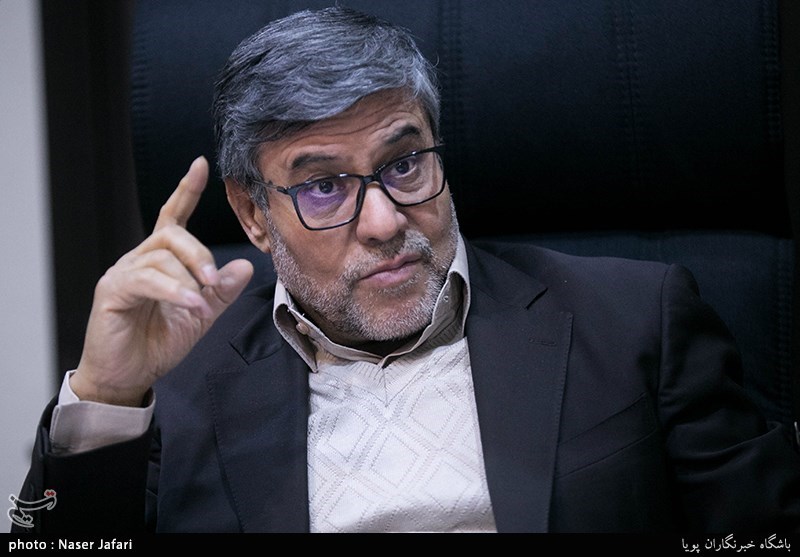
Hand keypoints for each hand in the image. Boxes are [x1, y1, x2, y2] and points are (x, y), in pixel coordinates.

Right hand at [70, 157, 253, 405]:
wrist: (129, 375)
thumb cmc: (159, 342)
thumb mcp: (201, 314)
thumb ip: (221, 291)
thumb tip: (247, 266)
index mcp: (161, 260)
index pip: (174, 217)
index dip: (187, 191)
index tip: (201, 165)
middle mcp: (140, 258)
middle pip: (173, 235)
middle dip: (200, 254)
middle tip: (213, 282)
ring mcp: (123, 273)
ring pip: (162, 257)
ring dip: (189, 281)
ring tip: (201, 308)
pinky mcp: (112, 291)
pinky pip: (146, 280)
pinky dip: (174, 291)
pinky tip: (191, 305)